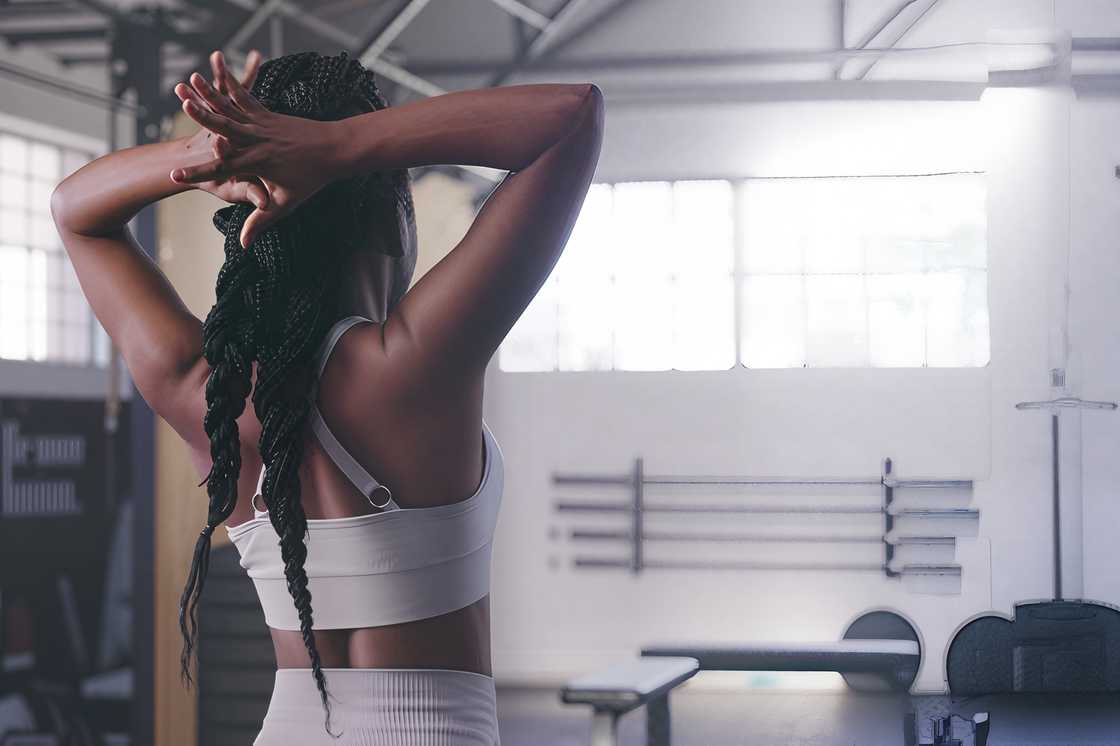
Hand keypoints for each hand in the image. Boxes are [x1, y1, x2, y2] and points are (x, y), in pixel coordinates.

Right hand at [169, 50, 341, 248]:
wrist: (337, 150)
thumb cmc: (312, 178)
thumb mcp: (286, 203)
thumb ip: (261, 220)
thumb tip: (244, 245)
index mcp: (258, 163)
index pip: (222, 171)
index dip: (197, 174)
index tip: (174, 176)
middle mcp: (259, 140)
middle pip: (225, 128)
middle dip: (202, 116)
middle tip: (182, 105)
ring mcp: (264, 124)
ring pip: (231, 108)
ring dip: (209, 94)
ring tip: (189, 80)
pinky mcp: (269, 113)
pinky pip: (246, 97)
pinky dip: (231, 84)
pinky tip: (216, 70)